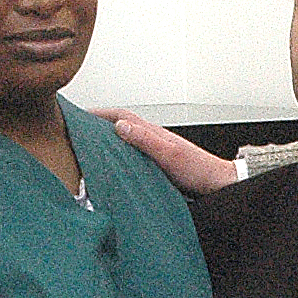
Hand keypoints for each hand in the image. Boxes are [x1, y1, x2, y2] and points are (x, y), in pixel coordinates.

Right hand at [90, 108, 238, 195]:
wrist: (218, 184)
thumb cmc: (198, 170)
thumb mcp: (169, 154)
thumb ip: (145, 140)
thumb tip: (119, 125)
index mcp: (154, 132)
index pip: (122, 116)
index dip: (101, 113)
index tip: (81, 113)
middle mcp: (154, 139)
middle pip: (122, 125)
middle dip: (100, 123)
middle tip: (79, 128)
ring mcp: (156, 150)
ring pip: (127, 140)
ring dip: (109, 139)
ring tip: (91, 145)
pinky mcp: (159, 163)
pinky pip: (134, 154)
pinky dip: (120, 154)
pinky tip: (115, 164)